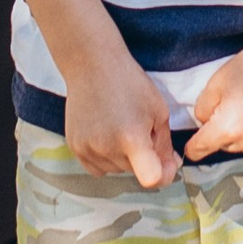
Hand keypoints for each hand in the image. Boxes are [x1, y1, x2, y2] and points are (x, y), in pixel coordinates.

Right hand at [63, 50, 180, 186]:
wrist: (92, 65)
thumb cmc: (130, 84)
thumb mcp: (158, 111)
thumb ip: (164, 146)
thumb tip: (168, 170)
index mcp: (132, 137)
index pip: (150, 177)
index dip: (163, 175)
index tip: (166, 163)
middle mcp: (107, 147)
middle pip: (134, 171)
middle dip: (143, 157)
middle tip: (139, 127)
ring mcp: (87, 149)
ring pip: (116, 170)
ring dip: (123, 157)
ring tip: (120, 126)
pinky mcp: (74, 147)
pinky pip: (97, 168)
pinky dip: (105, 158)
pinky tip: (106, 134)